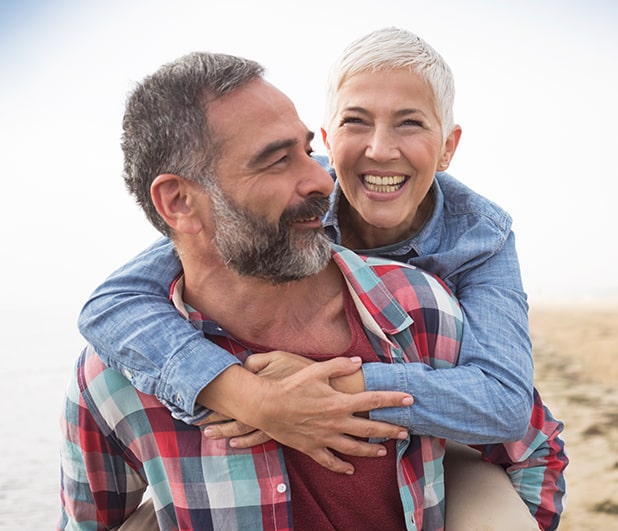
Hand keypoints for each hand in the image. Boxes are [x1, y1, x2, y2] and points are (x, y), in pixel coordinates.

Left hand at [200, 352, 312, 445]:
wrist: (331, 393)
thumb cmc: (305, 372)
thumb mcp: (280, 357)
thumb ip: (258, 361)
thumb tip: (242, 366)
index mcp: (258, 388)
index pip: (229, 395)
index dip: (213, 399)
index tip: (196, 401)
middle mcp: (261, 408)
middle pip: (231, 414)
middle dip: (213, 418)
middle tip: (195, 421)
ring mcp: (271, 421)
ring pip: (242, 429)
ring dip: (225, 432)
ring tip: (209, 434)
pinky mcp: (281, 430)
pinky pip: (258, 438)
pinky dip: (245, 441)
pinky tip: (235, 444)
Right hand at [245, 356, 411, 473]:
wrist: (267, 406)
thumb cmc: (291, 386)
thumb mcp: (315, 370)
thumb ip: (339, 365)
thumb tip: (358, 362)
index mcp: (339, 402)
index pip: (373, 400)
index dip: (392, 399)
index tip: (409, 399)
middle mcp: (336, 422)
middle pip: (370, 428)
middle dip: (389, 429)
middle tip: (404, 431)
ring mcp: (325, 437)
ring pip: (354, 448)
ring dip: (371, 450)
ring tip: (384, 451)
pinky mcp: (312, 448)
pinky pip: (330, 461)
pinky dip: (341, 466)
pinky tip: (350, 469)